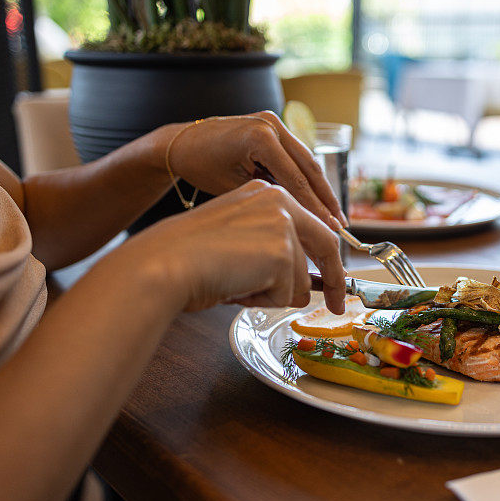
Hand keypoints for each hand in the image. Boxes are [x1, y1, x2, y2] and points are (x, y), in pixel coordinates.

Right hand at [123, 180, 345, 313]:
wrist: (162, 263)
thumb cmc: (188, 257)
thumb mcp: (239, 245)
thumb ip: (273, 254)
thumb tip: (306, 285)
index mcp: (267, 194)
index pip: (312, 227)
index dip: (326, 258)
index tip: (333, 279)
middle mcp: (280, 202)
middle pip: (326, 246)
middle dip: (334, 281)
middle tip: (337, 306)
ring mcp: (283, 225)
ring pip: (298, 279)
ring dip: (270, 294)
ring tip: (234, 284)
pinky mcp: (282, 252)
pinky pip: (286, 294)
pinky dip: (262, 301)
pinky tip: (235, 288)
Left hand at [163, 111, 348, 229]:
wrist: (182, 143)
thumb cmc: (201, 167)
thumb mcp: (235, 188)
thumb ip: (269, 199)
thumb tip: (301, 222)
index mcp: (260, 137)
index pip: (296, 180)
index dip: (315, 208)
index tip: (330, 230)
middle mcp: (272, 124)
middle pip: (309, 168)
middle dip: (326, 199)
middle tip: (341, 225)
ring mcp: (274, 122)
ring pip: (307, 161)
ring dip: (321, 189)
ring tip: (334, 216)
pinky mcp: (274, 126)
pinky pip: (296, 156)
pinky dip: (307, 178)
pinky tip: (318, 199)